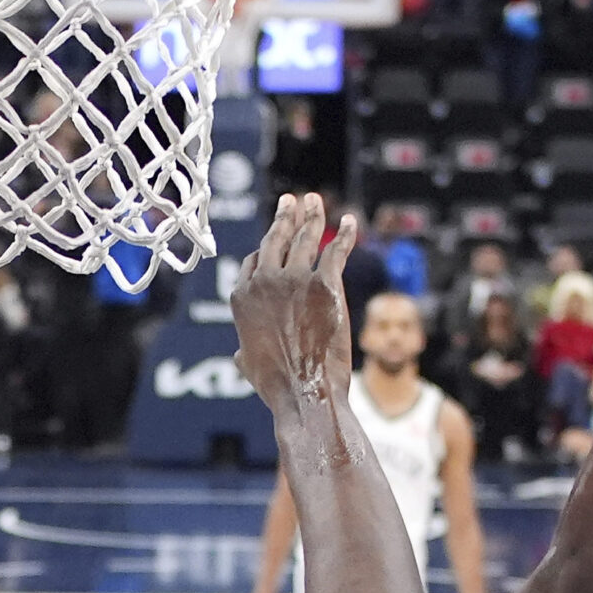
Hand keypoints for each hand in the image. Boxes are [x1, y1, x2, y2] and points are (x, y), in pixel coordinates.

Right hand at [231, 194, 353, 410]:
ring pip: (304, 238)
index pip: (253, 261)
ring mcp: (294, 280)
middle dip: (285, 217)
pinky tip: (352, 223)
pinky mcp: (324, 285)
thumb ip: (244, 351)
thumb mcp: (247, 366)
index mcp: (242, 297)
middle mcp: (264, 281)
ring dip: (312, 216)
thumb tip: (240, 355)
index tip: (278, 241)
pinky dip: (345, 235)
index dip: (267, 250)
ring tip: (316, 202)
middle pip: (276, 240)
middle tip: (292, 201)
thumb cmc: (277, 386)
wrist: (304, 391)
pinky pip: (336, 251)